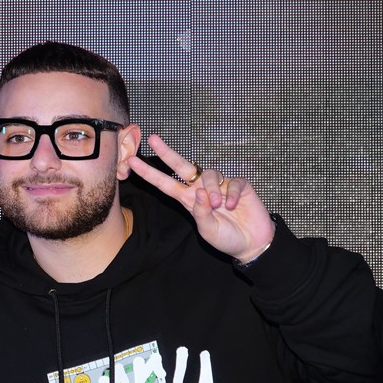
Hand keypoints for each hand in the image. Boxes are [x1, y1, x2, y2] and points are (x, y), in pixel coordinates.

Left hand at [128, 134, 274, 262]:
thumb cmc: (227, 238)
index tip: (131, 162)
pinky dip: (230, 193)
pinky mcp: (238, 185)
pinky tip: (232, 205)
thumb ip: (201, 213)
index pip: (165, 183)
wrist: (251, 243)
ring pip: (209, 174)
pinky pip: (232, 182)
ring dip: (212, 188)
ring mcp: (220, 184)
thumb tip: (199, 192)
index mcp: (188, 200)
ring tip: (219, 205)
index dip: (149, 173)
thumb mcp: (208, 230)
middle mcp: (201, 189)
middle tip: (152, 139)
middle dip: (166, 152)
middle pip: (181, 166)